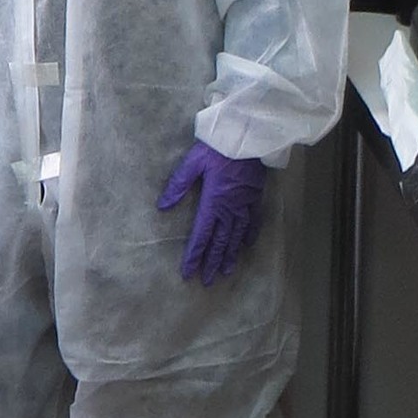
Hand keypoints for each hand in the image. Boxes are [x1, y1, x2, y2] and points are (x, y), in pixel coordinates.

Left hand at [158, 142, 267, 285]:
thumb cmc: (218, 147)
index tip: (188, 272)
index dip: (194, 255)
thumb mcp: (193, 162)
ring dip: (229, 256)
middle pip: (219, 242)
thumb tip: (162, 206)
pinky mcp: (255, 199)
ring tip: (225, 272)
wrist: (249, 136)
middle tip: (207, 281)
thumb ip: (178, 185)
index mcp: (213, 202)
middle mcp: (229, 209)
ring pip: (236, 237)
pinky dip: (249, 237)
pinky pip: (253, 223)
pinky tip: (246, 247)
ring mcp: (244, 205)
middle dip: (211, 262)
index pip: (201, 236)